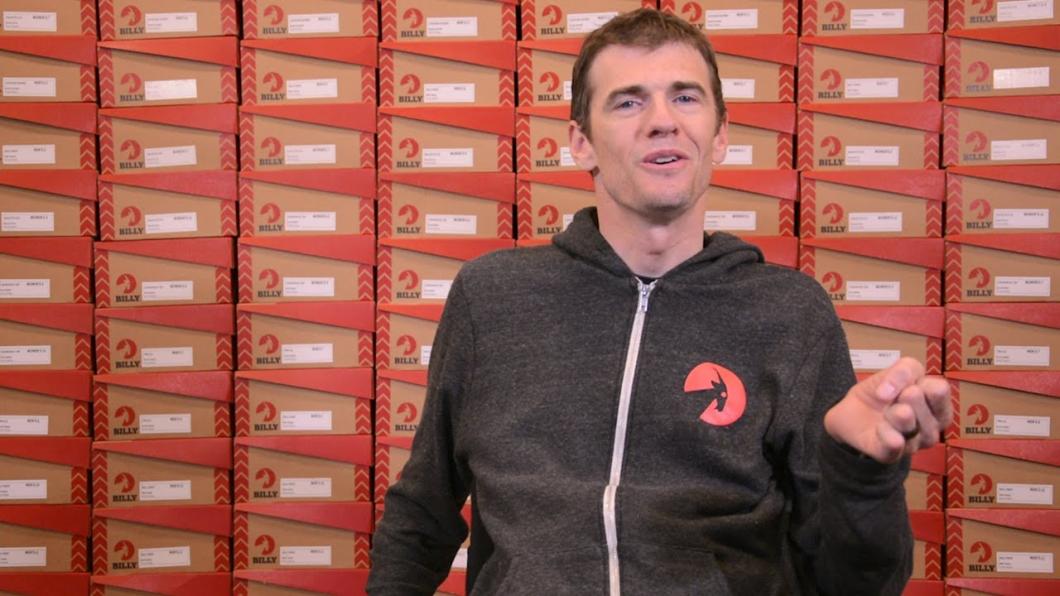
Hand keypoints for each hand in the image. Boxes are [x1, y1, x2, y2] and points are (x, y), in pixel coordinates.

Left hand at [823, 357, 951, 463]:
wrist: (852, 411)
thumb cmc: (884, 391)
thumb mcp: (896, 371)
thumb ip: (903, 371)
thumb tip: (889, 390)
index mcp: (936, 405)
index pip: (940, 391)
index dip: (921, 383)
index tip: (908, 385)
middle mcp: (930, 428)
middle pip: (926, 409)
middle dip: (906, 398)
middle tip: (895, 398)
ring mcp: (912, 444)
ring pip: (910, 427)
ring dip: (894, 414)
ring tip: (885, 411)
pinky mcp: (889, 454)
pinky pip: (893, 447)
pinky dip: (887, 435)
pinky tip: (880, 427)